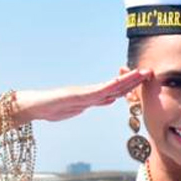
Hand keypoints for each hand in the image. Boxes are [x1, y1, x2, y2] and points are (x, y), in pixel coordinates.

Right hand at [13, 68, 152, 124]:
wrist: (31, 106)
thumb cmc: (50, 108)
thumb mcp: (77, 108)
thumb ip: (92, 103)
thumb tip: (108, 99)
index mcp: (91, 96)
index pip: (115, 90)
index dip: (130, 85)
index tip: (143, 80)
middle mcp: (89, 93)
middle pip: (116, 86)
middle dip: (133, 80)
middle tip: (149, 71)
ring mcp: (83, 94)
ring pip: (109, 87)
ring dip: (125, 81)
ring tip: (140, 74)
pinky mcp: (75, 96)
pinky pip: (95, 92)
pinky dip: (107, 89)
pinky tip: (118, 86)